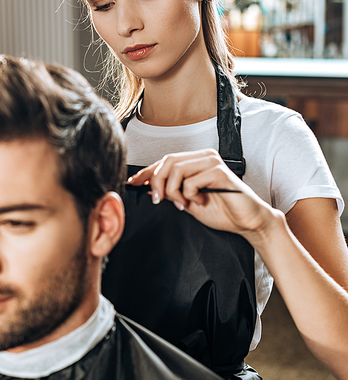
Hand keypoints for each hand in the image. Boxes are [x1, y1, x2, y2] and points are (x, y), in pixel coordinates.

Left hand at [128, 149, 277, 238]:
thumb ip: (171, 192)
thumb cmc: (222, 211)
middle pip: (167, 162)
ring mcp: (212, 163)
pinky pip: (192, 181)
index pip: (165, 161)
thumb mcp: (188, 202)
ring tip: (183, 204)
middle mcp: (203, 157)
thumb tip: (148, 188)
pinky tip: (200, 202)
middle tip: (159, 200)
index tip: (133, 183)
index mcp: (195, 162)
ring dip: (173, 191)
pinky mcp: (220, 173)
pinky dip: (190, 195)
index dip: (146, 172)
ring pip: (176, 169)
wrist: (246, 222)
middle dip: (157, 182)